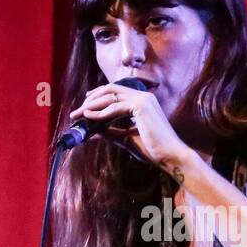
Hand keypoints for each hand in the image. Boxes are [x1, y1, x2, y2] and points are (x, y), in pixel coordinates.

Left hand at [68, 82, 191, 175]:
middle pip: (111, 90)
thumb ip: (111, 132)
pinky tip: (88, 117)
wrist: (170, 156)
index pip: (116, 92)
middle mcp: (143, 96)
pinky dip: (100, 112)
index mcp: (142, 101)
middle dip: (91, 99)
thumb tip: (93, 131)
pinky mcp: (141, 106)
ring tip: (78, 114)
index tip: (85, 104)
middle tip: (77, 111)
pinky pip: (115, 107)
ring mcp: (143, 99)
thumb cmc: (153, 149)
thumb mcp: (127, 138)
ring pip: (110, 96)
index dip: (99, 96)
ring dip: (92, 105)